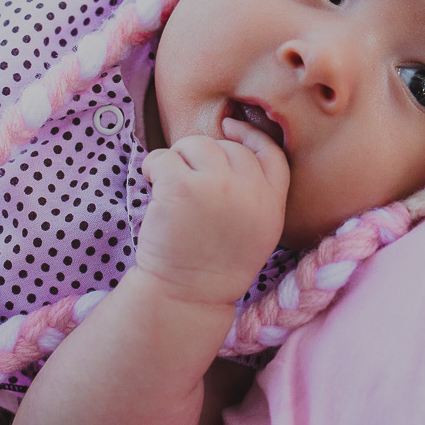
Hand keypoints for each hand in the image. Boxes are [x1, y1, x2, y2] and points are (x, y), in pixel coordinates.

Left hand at [138, 118, 289, 307]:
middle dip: (203, 156)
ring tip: (169, 186)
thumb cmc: (213, 265)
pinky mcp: (182, 187)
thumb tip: (234, 143)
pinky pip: (164, 157)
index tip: (230, 128)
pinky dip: (153, 167)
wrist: (187, 296)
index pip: (271, 151)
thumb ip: (255, 192)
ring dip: (177, 159)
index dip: (250, 134)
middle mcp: (250, 191)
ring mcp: (217, 186)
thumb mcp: (257, 231)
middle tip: (187, 182)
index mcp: (273, 203)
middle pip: (228, 146)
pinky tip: (152, 185)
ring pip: (196, 144)